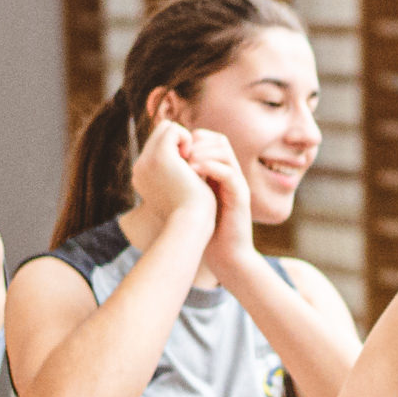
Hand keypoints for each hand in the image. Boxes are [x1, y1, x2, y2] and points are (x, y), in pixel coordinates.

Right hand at [130, 120, 215, 236]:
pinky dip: (187, 138)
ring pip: (165, 128)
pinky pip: (173, 129)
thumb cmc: (193, 212)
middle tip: (191, 162)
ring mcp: (147, 160)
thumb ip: (180, 174)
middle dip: (178, 141)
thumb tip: (189, 162)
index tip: (189, 166)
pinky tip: (193, 158)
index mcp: (143, 176)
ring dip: (182, 139)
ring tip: (191, 162)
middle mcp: (140, 167)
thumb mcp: (184, 190)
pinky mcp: (161, 155)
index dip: (176, 148)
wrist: (190, 222)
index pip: (156, 146)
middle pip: (159, 133)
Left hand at [185, 130, 256, 285]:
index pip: (210, 140)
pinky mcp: (241, 197)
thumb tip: (156, 168)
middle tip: (180, 154)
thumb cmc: (207, 233)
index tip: (175, 151)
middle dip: (196, 142)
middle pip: (219, 140)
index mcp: (219, 174)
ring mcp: (237, 185)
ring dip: (201, 152)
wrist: (226, 257)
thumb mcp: (190, 202)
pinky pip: (228, 172)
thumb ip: (181, 183)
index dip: (191, 139)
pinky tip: (192, 173)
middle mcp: (231, 175)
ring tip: (185, 163)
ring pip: (225, 151)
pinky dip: (209, 168)